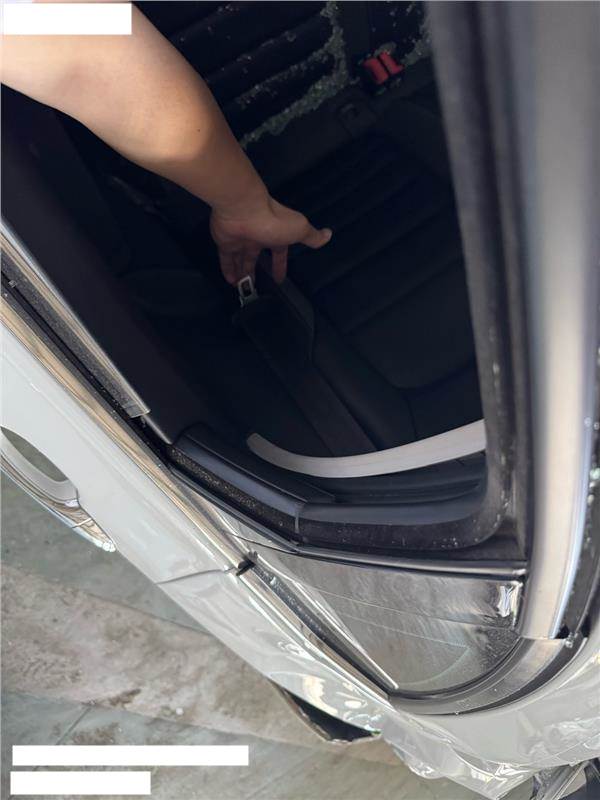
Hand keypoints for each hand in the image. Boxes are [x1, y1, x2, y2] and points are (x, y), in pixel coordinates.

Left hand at [210, 195, 331, 284]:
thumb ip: (312, 236)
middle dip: (256, 270)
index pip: (279, 253)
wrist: (243, 208)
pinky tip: (231, 282)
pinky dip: (228, 270)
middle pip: (256, 257)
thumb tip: (328, 235)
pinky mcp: (226, 242)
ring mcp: (241, 239)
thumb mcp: (299, 229)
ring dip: (242, 272)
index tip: (279, 279)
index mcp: (276, 235)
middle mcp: (258, 237)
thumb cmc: (273, 221)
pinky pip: (226, 259)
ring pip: (240, 259)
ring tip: (242, 288)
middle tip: (256, 286)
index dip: (279, 266)